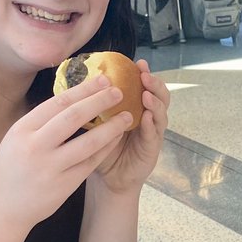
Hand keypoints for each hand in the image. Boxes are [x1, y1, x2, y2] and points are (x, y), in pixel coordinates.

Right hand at [0, 76, 133, 231]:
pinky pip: (91, 163)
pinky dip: (106, 149)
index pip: (58, 102)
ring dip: (111, 127)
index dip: (84, 89)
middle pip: (74, 117)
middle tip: (119, 91)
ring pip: (88, 142)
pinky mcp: (63, 186)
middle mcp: (35, 146)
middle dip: (99, 101)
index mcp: (22, 129)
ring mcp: (50, 168)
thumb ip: (41, 122)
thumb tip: (73, 99)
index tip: (103, 79)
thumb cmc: (9, 169)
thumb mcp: (16, 138)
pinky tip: (117, 139)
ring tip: (127, 116)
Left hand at [93, 60, 169, 193]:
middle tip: (145, 75)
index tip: (138, 63)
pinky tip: (147, 117)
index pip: (144, 87)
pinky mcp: (152, 149)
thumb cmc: (101, 149)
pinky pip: (154, 134)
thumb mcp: (96, 124)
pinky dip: (151, 124)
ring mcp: (152, 133)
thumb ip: (95, 107)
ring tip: (146, 95)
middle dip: (154, 84)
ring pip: (161, 114)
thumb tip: (79, 84)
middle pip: (160, 96)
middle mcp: (148, 118)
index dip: (144, 74)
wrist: (108, 179)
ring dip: (155, 102)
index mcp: (136, 108)